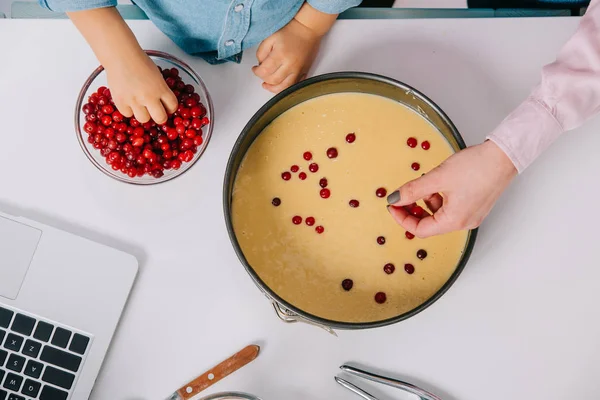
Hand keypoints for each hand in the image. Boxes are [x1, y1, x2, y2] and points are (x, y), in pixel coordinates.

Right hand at [67, 8, 177, 123]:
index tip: (167, 108)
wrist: (120, 55)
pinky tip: (128, 100)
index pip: (173, 106)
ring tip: (139, 104)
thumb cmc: (139, 61)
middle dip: (159, 117)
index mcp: (161, 88)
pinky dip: (128, 109)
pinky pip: (128, 114)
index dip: (170, 109)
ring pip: (144, 119)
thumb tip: (162, 102)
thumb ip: (160, 89)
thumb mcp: (157, 75)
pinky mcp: (121, 102)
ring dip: (143, 114)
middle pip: (160, 118)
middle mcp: (149, 96)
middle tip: (155, 112)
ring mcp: (135, 100)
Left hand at [252, 18, 320, 92]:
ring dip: (273, 88)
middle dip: (264, 78)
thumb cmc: (289, 32)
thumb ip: (261, 52)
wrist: (307, 30)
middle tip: (261, 73)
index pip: (264, 71)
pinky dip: (284, 88)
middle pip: (273, 80)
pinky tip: (278, 84)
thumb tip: (260, 65)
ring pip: (284, 87)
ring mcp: (298, 70)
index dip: (257, 72)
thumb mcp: (270, 38)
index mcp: (280, 55)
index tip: (255, 69)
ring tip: (267, 84)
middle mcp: (290, 65)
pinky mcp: (304, 72)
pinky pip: (293, 85)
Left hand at [386, 140, 517, 237]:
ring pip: (440, 214)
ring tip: (427, 182)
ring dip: (428, 201)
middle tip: (404, 195)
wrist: (504, 155)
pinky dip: (441, 198)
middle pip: (430, 224)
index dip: (402, 219)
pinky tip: (440, 182)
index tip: (393, 205)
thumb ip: (413, 190)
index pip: (420, 230)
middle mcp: (464, 223)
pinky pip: (451, 208)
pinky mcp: (476, 206)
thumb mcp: (437, 178)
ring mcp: (472, 215)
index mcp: (454, 221)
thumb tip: (395, 199)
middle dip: (414, 210)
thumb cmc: (477, 166)